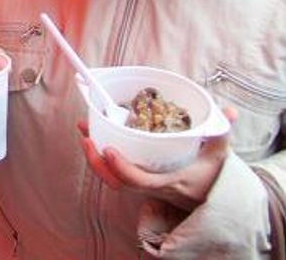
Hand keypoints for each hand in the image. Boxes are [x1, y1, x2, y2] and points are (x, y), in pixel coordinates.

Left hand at [78, 107, 237, 212]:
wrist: (215, 203)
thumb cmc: (215, 177)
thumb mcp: (221, 154)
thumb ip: (221, 131)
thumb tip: (229, 112)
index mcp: (172, 181)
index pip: (142, 181)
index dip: (122, 168)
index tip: (108, 149)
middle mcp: (154, 188)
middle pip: (117, 183)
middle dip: (96, 162)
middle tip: (85, 136)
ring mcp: (146, 189)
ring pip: (113, 181)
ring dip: (94, 160)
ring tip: (85, 134)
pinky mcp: (141, 184)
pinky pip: (116, 177)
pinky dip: (103, 162)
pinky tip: (95, 141)